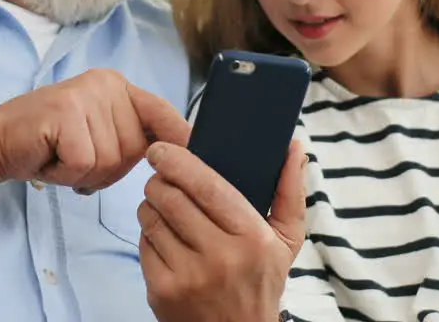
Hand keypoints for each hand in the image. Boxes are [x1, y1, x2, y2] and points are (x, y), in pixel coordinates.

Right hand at [0, 68, 191, 191]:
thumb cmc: (49, 146)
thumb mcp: (98, 136)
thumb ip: (132, 139)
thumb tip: (180, 153)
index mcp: (117, 86)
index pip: (161, 111)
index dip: (178, 137)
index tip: (194, 152)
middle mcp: (104, 84)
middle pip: (135, 150)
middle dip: (106, 170)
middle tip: (75, 158)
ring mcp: (84, 95)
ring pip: (110, 161)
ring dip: (84, 174)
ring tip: (60, 156)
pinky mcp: (65, 112)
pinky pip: (85, 163)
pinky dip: (66, 173)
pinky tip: (49, 158)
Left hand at [139, 138, 307, 321]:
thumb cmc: (261, 280)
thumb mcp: (287, 240)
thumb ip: (290, 191)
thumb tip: (295, 147)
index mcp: (252, 237)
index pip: (207, 186)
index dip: (179, 161)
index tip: (161, 149)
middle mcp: (220, 256)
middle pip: (171, 198)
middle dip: (158, 180)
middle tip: (160, 176)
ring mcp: (188, 275)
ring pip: (151, 218)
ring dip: (150, 205)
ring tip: (162, 205)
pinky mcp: (162, 290)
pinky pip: (143, 244)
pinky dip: (148, 234)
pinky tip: (164, 236)